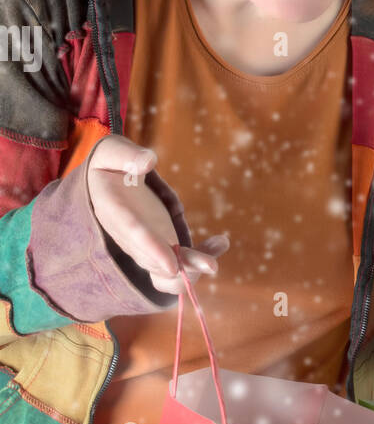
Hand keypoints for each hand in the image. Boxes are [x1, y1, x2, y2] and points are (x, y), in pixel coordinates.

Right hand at [87, 134, 229, 296]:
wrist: (103, 185)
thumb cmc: (109, 165)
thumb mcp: (111, 151)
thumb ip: (126, 155)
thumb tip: (148, 161)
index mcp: (114, 210)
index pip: (133, 232)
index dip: (152, 249)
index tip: (172, 266)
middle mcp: (129, 237)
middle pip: (156, 262)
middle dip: (183, 267)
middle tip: (212, 264)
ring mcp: (144, 248)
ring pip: (168, 272)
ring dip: (195, 266)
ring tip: (220, 242)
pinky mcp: (159, 249)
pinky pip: (179, 267)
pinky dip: (200, 261)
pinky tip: (220, 242)